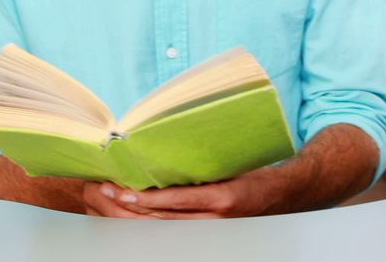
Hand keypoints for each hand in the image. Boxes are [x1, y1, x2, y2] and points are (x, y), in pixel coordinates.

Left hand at [84, 170, 271, 218]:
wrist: (281, 194)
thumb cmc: (256, 173)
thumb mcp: (233, 164)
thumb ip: (202, 166)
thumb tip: (165, 154)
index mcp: (222, 197)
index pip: (176, 201)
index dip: (147, 199)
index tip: (123, 191)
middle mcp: (214, 218)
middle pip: (161, 218)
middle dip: (129, 207)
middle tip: (104, 191)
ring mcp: (209, 227)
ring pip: (161, 226)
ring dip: (132, 214)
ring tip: (108, 198)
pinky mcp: (207, 229)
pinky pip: (171, 226)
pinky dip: (148, 217)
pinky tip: (130, 209)